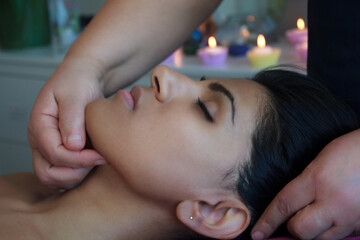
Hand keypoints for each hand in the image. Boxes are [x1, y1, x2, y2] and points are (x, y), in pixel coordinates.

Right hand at [28, 58, 105, 188]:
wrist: (83, 78)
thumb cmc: (78, 82)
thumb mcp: (75, 95)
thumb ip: (72, 118)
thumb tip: (73, 146)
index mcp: (40, 125)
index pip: (54, 154)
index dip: (78, 159)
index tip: (101, 155)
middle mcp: (40, 140)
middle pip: (47, 173)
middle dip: (74, 173)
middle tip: (98, 161)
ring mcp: (48, 147)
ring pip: (54, 178)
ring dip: (76, 176)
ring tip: (97, 161)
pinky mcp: (60, 151)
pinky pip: (64, 173)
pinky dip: (79, 173)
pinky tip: (95, 161)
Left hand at [251, 129, 359, 239]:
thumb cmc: (352, 150)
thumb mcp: (321, 161)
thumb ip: (306, 183)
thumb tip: (291, 205)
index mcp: (317, 180)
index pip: (283, 206)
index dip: (267, 222)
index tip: (257, 234)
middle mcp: (333, 202)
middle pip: (300, 231)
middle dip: (293, 227)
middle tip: (298, 216)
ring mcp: (352, 216)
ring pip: (321, 239)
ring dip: (315, 231)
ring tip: (322, 213)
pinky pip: (342, 238)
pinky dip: (335, 230)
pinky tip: (339, 214)